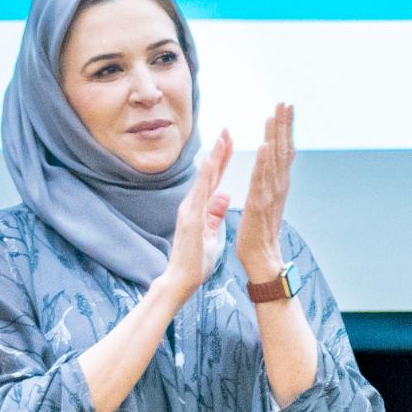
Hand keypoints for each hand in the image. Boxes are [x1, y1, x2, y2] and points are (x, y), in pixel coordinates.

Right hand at [152, 127, 233, 315]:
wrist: (181, 281)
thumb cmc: (195, 261)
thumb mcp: (212, 233)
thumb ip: (216, 214)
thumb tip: (224, 195)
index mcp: (200, 208)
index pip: (214, 179)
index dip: (222, 160)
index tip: (230, 141)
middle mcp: (193, 205)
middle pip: (209, 173)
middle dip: (219, 151)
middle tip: (228, 130)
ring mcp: (190, 210)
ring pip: (204, 179)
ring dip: (214, 158)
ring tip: (223, 138)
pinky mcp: (190, 219)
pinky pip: (199, 194)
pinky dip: (206, 177)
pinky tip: (212, 163)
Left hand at [233, 101, 297, 286]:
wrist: (262, 256)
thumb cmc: (261, 232)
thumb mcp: (268, 201)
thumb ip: (271, 182)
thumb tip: (274, 167)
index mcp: (278, 183)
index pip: (283, 150)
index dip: (285, 128)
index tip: (286, 108)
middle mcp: (278, 185)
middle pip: (283, 149)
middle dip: (283, 125)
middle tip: (285, 102)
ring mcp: (271, 193)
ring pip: (274, 159)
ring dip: (275, 135)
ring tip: (276, 115)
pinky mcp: (259, 203)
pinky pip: (263, 178)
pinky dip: (266, 161)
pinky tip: (268, 145)